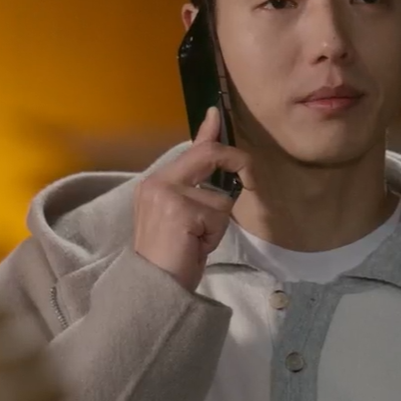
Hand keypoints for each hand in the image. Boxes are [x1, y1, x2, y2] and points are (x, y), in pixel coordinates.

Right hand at [132, 107, 249, 292]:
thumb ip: (196, 193)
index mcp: (155, 184)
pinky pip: (218, 216)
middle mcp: (158, 183)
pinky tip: (195, 247)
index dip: (207, 132)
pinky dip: (214, 235)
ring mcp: (167, 194)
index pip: (188, 151)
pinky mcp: (180, 209)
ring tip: (196, 241)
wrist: (152, 287)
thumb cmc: (169, 258)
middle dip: (235, 162)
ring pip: (220, 198)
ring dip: (217, 224)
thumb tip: (224, 176)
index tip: (215, 113)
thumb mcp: (181, 218)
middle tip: (249, 174)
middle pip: (207, 156)